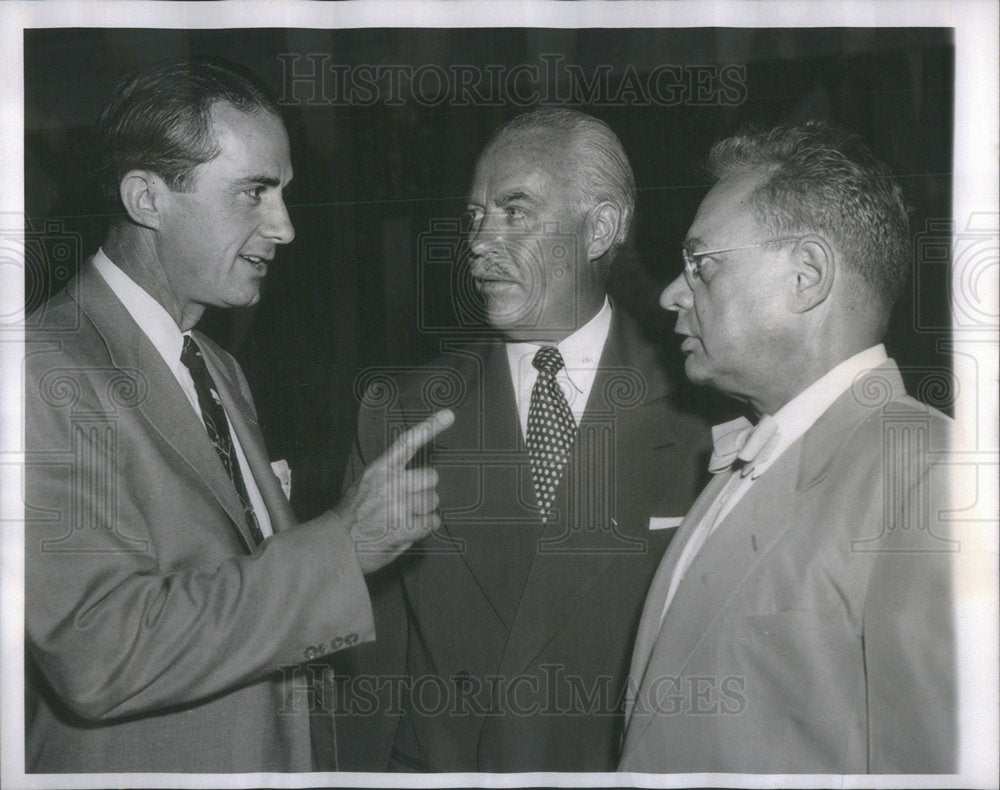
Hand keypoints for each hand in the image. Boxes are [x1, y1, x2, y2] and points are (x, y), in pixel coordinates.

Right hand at [334, 409, 453, 572]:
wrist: (334, 546)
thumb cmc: (350, 517)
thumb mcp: (363, 486)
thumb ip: (388, 478)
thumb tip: (414, 479)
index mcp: (379, 470)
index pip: (407, 442)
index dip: (430, 427)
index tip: (449, 415)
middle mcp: (390, 483)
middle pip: (431, 477)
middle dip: (425, 490)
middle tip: (408, 502)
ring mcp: (398, 505)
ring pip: (432, 501)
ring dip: (423, 510)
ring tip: (402, 518)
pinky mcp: (404, 527)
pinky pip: (432, 522)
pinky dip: (425, 527)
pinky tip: (409, 530)